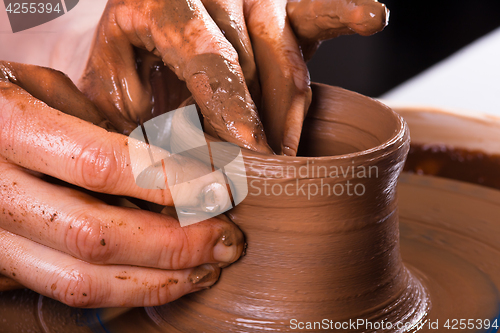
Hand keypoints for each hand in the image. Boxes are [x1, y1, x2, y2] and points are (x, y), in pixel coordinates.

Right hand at [0, 61, 244, 307]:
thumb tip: (180, 161)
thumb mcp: (47, 89)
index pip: (99, 165)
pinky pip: (66, 290)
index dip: (169, 183)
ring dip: (157, 281)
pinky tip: (165, 278)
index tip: (221, 190)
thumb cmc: (5, 101)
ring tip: (207, 268)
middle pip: (95, 236)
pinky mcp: (2, 265)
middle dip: (175, 244)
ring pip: (79, 281)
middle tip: (228, 240)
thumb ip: (102, 125)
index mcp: (6, 128)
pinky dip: (125, 292)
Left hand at [78, 0, 386, 155]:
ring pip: (288, 57)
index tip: (255, 158)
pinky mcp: (281, 5)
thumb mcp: (109, 81)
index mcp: (163, 3)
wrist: (143, 17)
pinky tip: (373, 17)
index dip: (236, 113)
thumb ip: (129, 111)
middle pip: (254, 65)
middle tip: (269, 175)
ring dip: (291, 113)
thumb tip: (170, 155)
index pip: (211, 62)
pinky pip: (317, 11)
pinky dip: (346, 14)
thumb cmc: (127, 57)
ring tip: (290, 156)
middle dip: (265, 126)